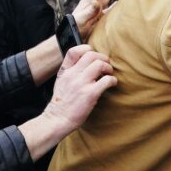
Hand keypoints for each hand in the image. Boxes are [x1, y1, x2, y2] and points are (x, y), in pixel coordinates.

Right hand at [18, 45, 116, 159]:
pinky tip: (112, 84)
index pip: (74, 51)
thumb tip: (88, 61)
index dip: (87, 49)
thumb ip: (71, 70)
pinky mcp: (90, 94)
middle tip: (106, 67)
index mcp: (65, 71)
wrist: (57, 120)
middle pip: (91, 55)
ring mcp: (81, 84)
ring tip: (108, 75)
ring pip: (100, 64)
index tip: (94, 57)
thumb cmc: (62, 102)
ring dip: (109, 68)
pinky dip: (113, 80)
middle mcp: (72, 75)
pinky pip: (107, 80)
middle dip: (103, 58)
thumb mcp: (61, 82)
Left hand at [72, 0, 122, 37]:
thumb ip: (89, 11)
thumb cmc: (75, 28)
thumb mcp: (81, 19)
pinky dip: (116, 3)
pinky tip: (120, 2)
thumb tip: (97, 2)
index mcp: (89, 0)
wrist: (73, 38)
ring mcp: (97, 10)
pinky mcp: (101, 18)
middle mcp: (94, 3)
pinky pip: (110, 8)